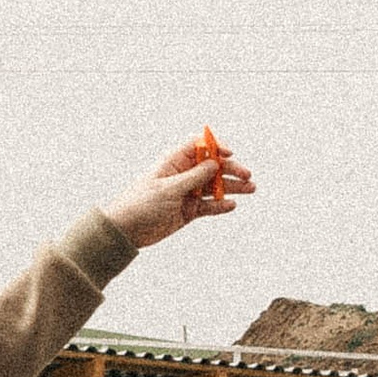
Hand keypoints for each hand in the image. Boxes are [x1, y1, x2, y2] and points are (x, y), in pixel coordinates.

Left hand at [104, 136, 257, 249]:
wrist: (127, 230)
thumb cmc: (141, 203)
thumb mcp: (169, 189)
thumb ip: (193, 177)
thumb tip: (214, 163)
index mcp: (174, 162)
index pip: (199, 146)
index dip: (216, 146)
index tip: (230, 154)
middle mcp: (183, 175)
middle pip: (212, 167)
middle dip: (230, 170)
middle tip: (247, 176)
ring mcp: (187, 193)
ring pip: (215, 186)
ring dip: (232, 187)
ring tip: (250, 189)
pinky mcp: (189, 211)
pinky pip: (209, 206)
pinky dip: (221, 205)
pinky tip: (231, 206)